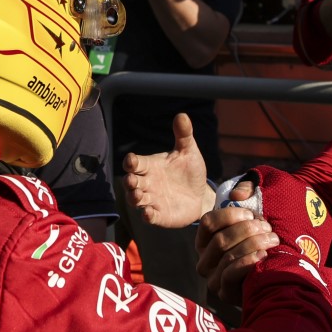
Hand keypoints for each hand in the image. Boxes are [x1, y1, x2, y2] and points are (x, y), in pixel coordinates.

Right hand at [123, 113, 214, 228]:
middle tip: (131, 180)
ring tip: (137, 196)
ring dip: (134, 198)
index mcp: (150, 166)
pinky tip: (148, 213)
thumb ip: (183, 135)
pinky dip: (147, 215)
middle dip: (129, 182)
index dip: (131, 162)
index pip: (135, 163)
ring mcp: (151, 200)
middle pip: (131, 182)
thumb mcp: (188, 151)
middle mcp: (147, 183)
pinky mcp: (159, 216)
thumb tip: (182, 115)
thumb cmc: (189, 171)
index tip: (131, 160)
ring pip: (136, 199)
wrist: (201, 194)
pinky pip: (149, 216)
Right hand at [195, 197, 277, 304]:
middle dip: (247, 231)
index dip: (230, 216)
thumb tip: (237, 195)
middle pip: (220, 239)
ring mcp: (212, 278)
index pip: (208, 222)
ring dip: (252, 245)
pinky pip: (230, 275)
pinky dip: (247, 263)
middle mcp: (204, 259)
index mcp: (206, 239)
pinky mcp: (224, 292)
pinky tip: (264, 257)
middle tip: (268, 228)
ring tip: (272, 241)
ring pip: (227, 256)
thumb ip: (248, 191)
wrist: (275, 277)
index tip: (251, 214)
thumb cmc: (263, 240)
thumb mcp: (256, 211)